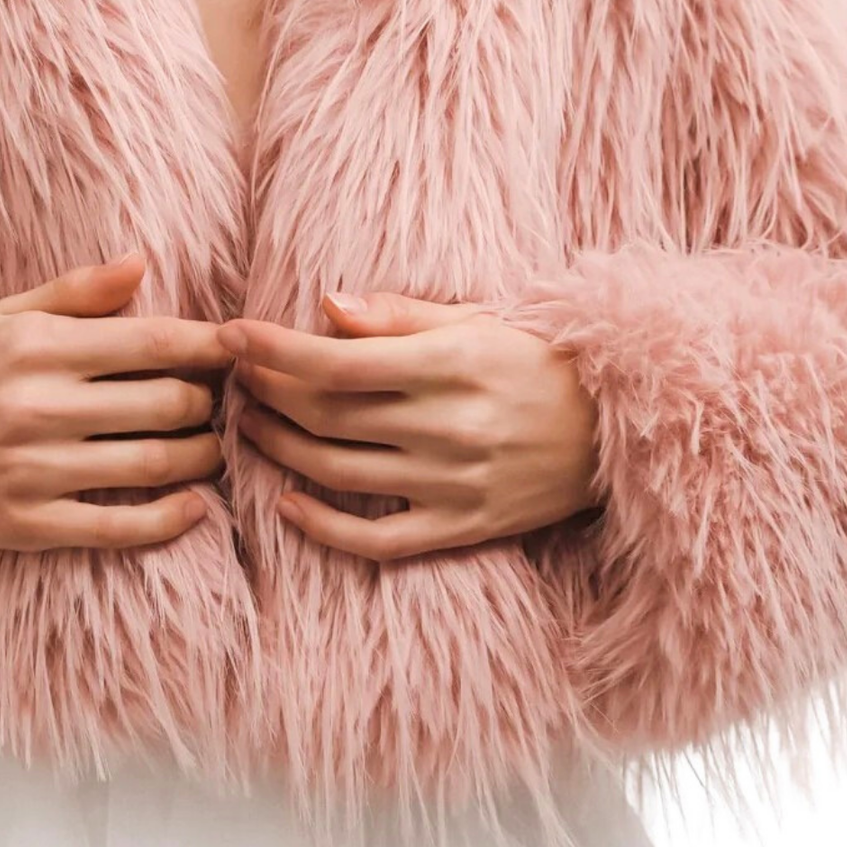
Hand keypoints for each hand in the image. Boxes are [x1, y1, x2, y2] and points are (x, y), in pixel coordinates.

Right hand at [0, 251, 235, 551]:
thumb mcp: (7, 317)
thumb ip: (77, 290)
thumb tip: (144, 261)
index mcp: (39, 347)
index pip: (151, 340)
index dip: (209, 345)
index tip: (241, 347)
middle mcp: (39, 405)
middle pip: (164, 403)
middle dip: (209, 403)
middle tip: (224, 402)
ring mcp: (33, 469)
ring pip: (151, 464)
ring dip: (201, 458)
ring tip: (214, 449)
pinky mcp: (27, 524)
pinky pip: (117, 527)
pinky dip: (168, 520)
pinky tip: (193, 507)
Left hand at [217, 289, 601, 561]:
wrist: (615, 430)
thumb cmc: (534, 360)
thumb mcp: (475, 319)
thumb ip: (399, 315)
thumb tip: (327, 306)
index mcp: (449, 364)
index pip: (336, 361)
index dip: (273, 349)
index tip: (231, 333)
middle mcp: (447, 426)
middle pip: (327, 414)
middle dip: (267, 390)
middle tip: (233, 372)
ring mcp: (452, 484)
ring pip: (338, 472)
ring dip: (279, 446)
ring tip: (247, 421)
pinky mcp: (462, 529)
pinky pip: (377, 540)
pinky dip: (323, 527)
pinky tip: (287, 502)